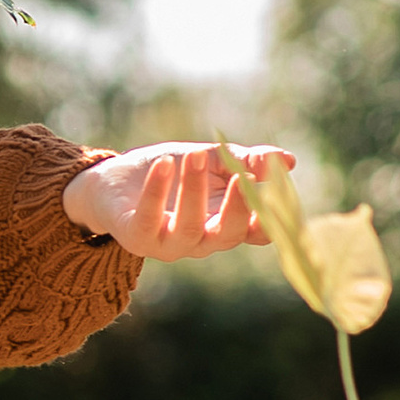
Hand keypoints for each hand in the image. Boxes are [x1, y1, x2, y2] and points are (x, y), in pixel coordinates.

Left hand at [61, 141, 292, 261]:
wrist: (112, 180)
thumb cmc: (168, 172)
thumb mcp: (212, 160)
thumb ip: (246, 160)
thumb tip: (286, 160)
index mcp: (226, 224)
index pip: (259, 232)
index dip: (273, 218)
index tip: (279, 192)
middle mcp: (202, 241)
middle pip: (230, 233)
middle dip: (239, 205)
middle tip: (244, 175)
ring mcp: (169, 244)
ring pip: (190, 228)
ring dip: (194, 190)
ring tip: (194, 155)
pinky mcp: (136, 238)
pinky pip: (148, 220)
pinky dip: (156, 192)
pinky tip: (162, 165)